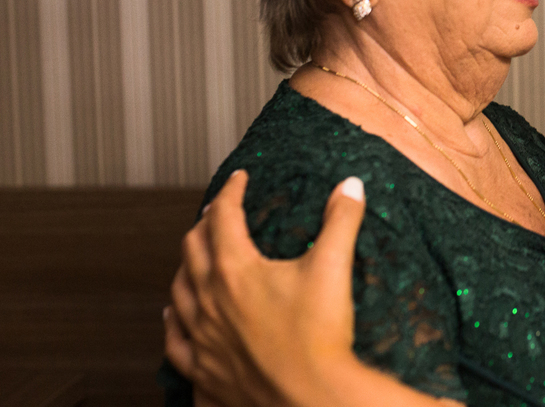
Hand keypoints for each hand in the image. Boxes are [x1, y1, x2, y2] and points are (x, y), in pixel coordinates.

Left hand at [165, 170, 366, 406]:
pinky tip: (174, 318)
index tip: (238, 180)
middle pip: (193, 251)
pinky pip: (176, 344)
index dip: (231, 192)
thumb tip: (351, 185)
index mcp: (235, 271)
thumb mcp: (333, 267)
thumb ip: (341, 220)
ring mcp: (201, 340)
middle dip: (204, 225)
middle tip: (217, 214)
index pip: (223, 217)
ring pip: (178, 294)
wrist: (311, 399)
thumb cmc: (319, 336)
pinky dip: (173, 325)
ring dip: (184, 269)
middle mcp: (208, 302)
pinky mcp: (203, 374)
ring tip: (191, 260)